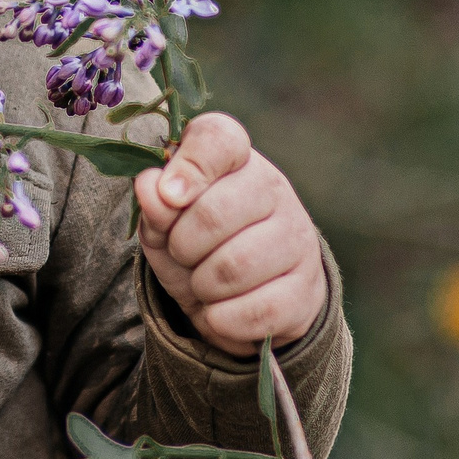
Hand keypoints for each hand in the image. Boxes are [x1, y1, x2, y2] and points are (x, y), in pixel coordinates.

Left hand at [133, 114, 327, 358]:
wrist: (245, 297)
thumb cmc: (197, 245)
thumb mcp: (166, 223)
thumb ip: (155, 203)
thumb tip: (150, 187)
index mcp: (236, 160)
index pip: (219, 139)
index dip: (189, 166)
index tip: (169, 196)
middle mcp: (275, 189)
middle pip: (214, 214)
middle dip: (181, 246)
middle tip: (182, 255)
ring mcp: (298, 238)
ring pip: (233, 267)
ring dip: (201, 286)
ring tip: (203, 284)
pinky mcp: (308, 288)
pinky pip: (256, 310)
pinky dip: (223, 320)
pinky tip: (221, 311)